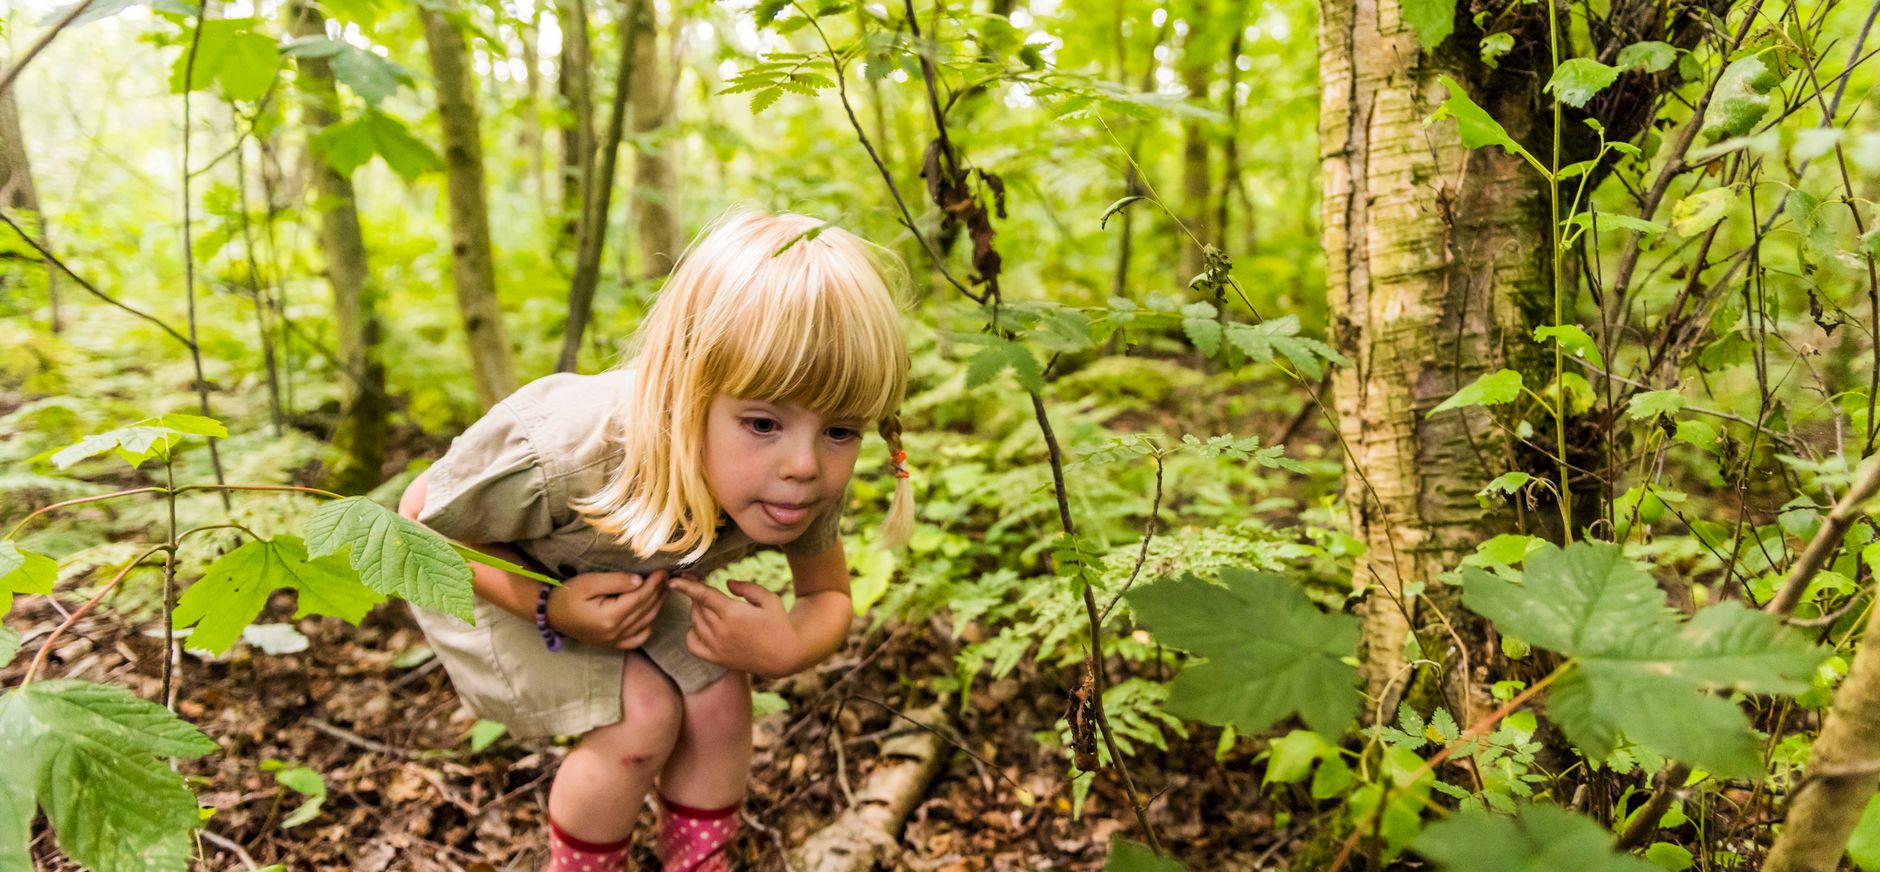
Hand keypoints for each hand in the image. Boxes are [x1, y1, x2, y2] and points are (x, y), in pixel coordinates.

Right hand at [545, 569, 669, 648]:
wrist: (551, 614)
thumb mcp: (589, 583)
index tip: (662, 571)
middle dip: (658, 592)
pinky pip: (637, 639)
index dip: (654, 584)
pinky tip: (651, 615)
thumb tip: (639, 581)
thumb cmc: (568, 595)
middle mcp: (615, 632)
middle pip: (645, 610)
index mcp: (610, 617)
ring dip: (657, 606)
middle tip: (667, 577)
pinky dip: (647, 627)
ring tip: (664, 590)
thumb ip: (615, 581)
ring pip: (645, 623)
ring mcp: (614, 641)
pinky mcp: (612, 644)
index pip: (640, 598)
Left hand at [669, 577, 804, 678]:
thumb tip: (727, 584)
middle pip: (698, 607)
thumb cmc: (779, 625)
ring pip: (695, 622)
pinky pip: (693, 644)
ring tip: (707, 604)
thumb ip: (747, 588)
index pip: (703, 595)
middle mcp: (721, 630)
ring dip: (696, 610)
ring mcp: (717, 646)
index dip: (686, 586)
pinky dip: (692, 632)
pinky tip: (700, 626)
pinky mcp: (716, 659)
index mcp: (733, 613)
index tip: (673, 579)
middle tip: (699, 586)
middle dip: (696, 594)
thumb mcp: (769, 600)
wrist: (784, 657)